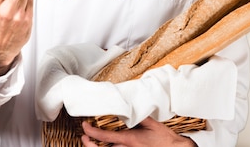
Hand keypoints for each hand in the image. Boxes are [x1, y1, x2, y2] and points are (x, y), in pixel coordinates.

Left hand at [81, 118, 197, 146]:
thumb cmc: (164, 139)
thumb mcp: (151, 123)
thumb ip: (137, 116)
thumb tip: (128, 107)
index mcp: (129, 139)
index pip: (104, 136)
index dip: (91, 132)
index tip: (84, 127)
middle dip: (89, 144)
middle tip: (84, 138)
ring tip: (91, 142)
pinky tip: (107, 145)